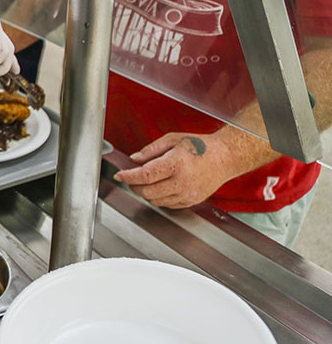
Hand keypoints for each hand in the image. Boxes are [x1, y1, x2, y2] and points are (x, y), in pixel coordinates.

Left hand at [113, 132, 233, 208]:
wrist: (225, 158)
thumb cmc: (200, 146)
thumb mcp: (173, 139)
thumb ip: (150, 150)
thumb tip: (134, 159)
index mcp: (175, 164)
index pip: (144, 175)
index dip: (128, 176)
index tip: (119, 174)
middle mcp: (181, 182)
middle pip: (147, 191)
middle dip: (134, 185)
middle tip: (130, 177)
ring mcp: (187, 194)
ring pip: (155, 201)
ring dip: (145, 193)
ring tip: (145, 181)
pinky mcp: (191, 201)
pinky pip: (167, 205)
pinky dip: (158, 198)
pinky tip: (159, 187)